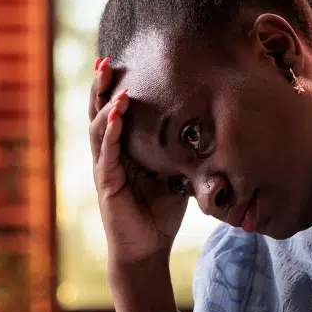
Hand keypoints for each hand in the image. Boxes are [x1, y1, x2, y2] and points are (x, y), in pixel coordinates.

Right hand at [89, 59, 187, 265]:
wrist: (147, 251)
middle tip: (105, 60)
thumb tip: (212, 131)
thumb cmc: (159, 214)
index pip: (114, 112)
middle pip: (99, 113)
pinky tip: (116, 116)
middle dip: (101, 86)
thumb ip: (183, 154)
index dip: (113, 88)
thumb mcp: (176, 176)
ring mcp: (104, 169)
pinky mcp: (106, 184)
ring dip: (106, 104)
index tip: (117, 61)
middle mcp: (108, 155)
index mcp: (123, 151)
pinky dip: (111, 133)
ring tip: (115, 84)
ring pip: (98, 128)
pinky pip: (106, 154)